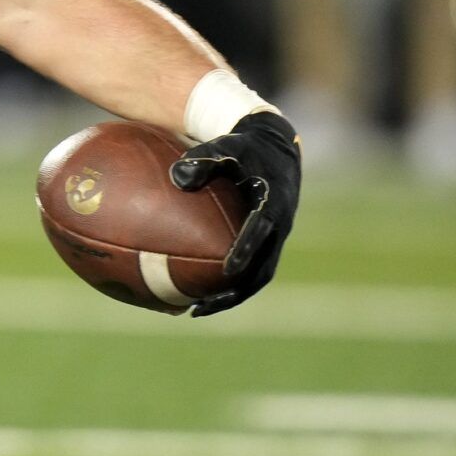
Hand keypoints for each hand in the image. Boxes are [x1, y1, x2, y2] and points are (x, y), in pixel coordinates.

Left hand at [170, 111, 300, 315]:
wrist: (273, 146)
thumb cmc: (243, 146)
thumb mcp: (226, 146)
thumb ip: (203, 159)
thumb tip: (176, 178)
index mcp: (273, 202)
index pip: (261, 230)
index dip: (247, 250)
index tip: (227, 269)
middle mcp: (279, 225)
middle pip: (262, 269)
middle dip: (235, 291)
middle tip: (204, 305)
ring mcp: (275, 237)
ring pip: (257, 276)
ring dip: (231, 296)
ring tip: (196, 309)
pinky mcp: (267, 242)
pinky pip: (250, 269)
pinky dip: (228, 284)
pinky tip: (196, 292)